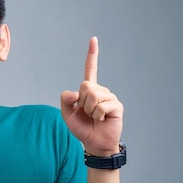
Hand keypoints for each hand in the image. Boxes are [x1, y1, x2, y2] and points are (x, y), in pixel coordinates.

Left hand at [60, 37, 122, 156]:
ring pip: (93, 96)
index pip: (90, 69)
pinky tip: (103, 119)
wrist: (94, 143)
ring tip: (95, 117)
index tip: (93, 39)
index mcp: (88, 90)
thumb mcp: (67, 115)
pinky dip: (98, 115)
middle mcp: (100, 90)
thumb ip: (65, 101)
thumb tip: (74, 93)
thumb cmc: (82, 128)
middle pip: (86, 86)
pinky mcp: (117, 106)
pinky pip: (102, 106)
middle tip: (87, 113)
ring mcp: (110, 97)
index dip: (92, 55)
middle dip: (82, 103)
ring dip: (89, 111)